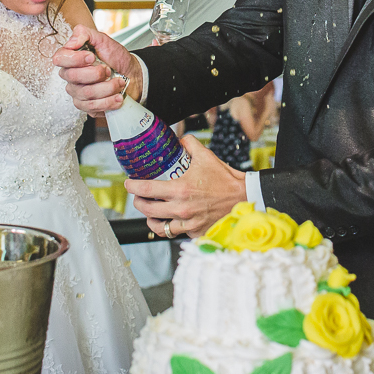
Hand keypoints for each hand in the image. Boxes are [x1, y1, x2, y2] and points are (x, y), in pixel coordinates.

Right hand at [54, 25, 140, 115]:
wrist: (133, 75)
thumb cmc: (116, 58)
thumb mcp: (103, 40)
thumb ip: (85, 34)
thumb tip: (71, 41)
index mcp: (72, 59)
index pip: (60, 59)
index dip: (75, 59)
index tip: (92, 57)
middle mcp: (71, 77)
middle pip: (73, 77)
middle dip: (97, 73)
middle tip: (109, 70)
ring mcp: (78, 93)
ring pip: (86, 93)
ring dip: (107, 87)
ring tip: (119, 83)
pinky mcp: (87, 107)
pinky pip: (92, 107)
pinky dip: (109, 101)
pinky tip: (117, 96)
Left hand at [126, 136, 246, 237]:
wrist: (245, 198)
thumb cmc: (226, 179)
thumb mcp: (207, 157)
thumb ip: (189, 145)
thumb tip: (179, 140)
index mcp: (180, 190)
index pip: (146, 190)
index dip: (132, 187)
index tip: (128, 183)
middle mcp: (181, 209)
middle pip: (147, 210)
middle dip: (137, 202)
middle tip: (137, 196)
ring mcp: (188, 224)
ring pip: (158, 226)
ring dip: (150, 218)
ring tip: (149, 212)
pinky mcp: (195, 233)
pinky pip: (175, 232)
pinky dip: (170, 226)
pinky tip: (169, 220)